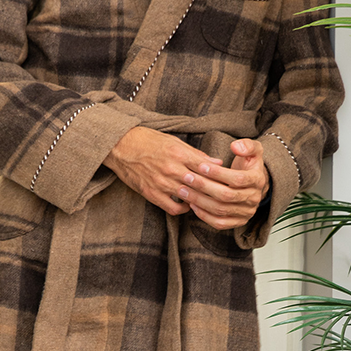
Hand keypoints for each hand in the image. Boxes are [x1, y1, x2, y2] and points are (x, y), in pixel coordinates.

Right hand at [103, 127, 222, 215]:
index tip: (230, 182)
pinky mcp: (151, 193)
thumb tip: (216, 162)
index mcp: (178, 153)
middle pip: (200, 185)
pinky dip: (183, 209)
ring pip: (189, 198)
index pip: (206, 168)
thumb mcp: (174, 141)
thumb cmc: (148, 141)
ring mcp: (161, 183)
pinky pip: (173, 208)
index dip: (220, 176)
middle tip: (226, 197)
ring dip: (201, 202)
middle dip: (215, 191)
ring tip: (210, 202)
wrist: (120, 146)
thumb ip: (195, 154)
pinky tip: (189, 206)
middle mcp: (171, 169)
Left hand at [176, 139, 269, 229]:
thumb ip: (247, 145)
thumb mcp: (253, 150)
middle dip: (204, 186)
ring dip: (199, 201)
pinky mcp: (238, 222)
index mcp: (258, 180)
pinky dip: (204, 215)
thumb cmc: (248, 165)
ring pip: (220, 210)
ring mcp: (247, 212)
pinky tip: (192, 204)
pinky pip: (219, 223)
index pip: (238, 179)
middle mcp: (254, 198)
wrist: (252, 183)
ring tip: (184, 190)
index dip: (218, 173)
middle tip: (187, 177)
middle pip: (227, 195)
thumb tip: (236, 146)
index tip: (201, 166)